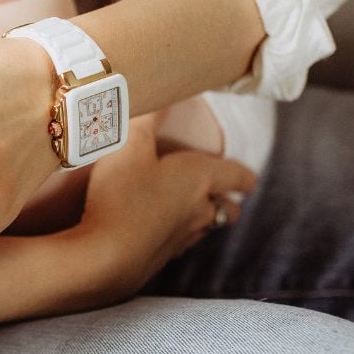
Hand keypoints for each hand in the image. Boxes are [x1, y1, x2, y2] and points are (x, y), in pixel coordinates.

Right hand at [79, 114, 256, 295]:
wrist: (103, 255)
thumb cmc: (121, 194)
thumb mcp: (129, 145)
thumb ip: (147, 117)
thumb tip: (163, 92)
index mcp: (200, 179)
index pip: (238, 177)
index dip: (245, 175)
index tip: (250, 178)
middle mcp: (199, 212)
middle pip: (228, 211)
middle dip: (228, 202)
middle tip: (221, 195)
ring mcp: (181, 240)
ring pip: (206, 230)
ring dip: (204, 221)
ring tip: (190, 212)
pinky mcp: (160, 261)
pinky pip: (179, 245)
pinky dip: (176, 237)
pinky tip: (157, 232)